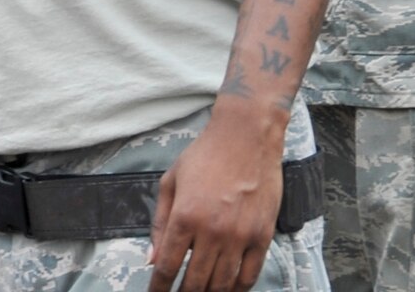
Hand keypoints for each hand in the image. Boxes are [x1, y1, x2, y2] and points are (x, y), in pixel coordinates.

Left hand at [148, 101, 285, 291]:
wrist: (246, 138)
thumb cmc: (204, 156)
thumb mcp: (170, 182)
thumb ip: (159, 223)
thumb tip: (151, 259)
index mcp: (185, 216)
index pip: (167, 265)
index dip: (158, 287)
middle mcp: (212, 231)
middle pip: (195, 281)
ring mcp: (240, 236)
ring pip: (222, 283)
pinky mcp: (262, 237)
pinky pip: (249, 275)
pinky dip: (237, 289)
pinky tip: (228, 290)